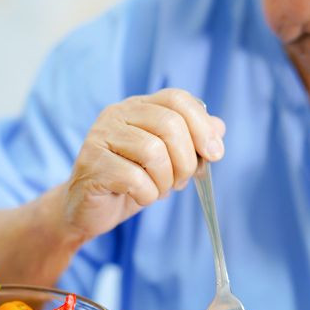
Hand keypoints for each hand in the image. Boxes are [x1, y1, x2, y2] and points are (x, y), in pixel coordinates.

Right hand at [55, 88, 225, 243]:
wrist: (90, 210)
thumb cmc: (131, 182)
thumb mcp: (169, 161)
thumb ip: (192, 142)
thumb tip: (219, 127)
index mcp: (138, 107)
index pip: (177, 99)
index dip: (202, 126)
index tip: (215, 154)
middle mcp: (117, 114)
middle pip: (169, 125)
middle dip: (186, 161)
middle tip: (180, 181)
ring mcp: (100, 137)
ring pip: (153, 152)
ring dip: (165, 181)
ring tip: (157, 190)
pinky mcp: (92, 164)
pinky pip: (134, 178)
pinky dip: (147, 194)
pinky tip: (140, 197)